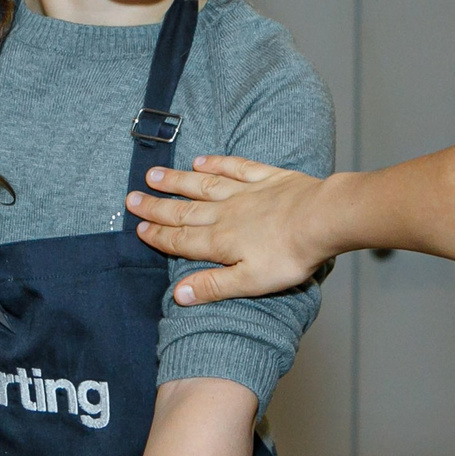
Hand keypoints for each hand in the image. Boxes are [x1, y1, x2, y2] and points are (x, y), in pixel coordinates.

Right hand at [128, 155, 330, 305]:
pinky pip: (236, 168)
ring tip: (155, 175)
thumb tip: (178, 295)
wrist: (323, 219)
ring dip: (177, 181)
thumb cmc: (290, 256)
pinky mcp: (267, 178)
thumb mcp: (250, 281)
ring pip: (203, 186)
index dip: (158, 236)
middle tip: (131, 199)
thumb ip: (213, 286)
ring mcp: (246, 193)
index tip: (139, 229)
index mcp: (220, 242)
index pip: (181, 240)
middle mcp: (226, 214)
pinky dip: (217, 163)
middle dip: (157, 207)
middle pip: (184, 210)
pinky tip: (202, 160)